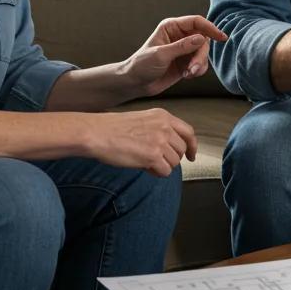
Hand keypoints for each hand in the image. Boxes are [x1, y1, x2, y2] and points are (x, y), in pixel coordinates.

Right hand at [82, 108, 197, 175]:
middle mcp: (165, 127)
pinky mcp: (153, 156)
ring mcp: (160, 141)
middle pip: (181, 150)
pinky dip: (156, 173)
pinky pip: (165, 172)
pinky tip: (144, 167)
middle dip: (171, 159)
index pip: (188, 132)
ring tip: (145, 161)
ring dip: (162, 166)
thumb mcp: (143, 119)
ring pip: (174, 163)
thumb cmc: (113, 128)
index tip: (191, 156)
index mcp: (163, 116)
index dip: (192, 146)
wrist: (97, 133)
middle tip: (155, 160)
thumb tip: (170, 148)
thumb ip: (160, 129)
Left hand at [122, 15, 228, 97]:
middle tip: (193, 68)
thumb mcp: (161, 54)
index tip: (221, 37)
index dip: (210, 28)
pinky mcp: (186, 62)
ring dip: (199, 65)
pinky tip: (186, 75)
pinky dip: (197, 70)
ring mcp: (184, 49)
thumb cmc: (142, 65)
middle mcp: (180, 36)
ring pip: (203, 53)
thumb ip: (182, 46)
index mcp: (171, 27)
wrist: (135, 83)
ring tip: (188, 74)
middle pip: (203, 39)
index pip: (196, 22)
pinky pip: (201, 64)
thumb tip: (202, 38)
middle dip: (201, 55)